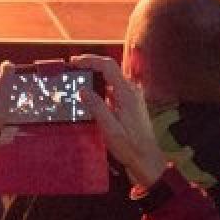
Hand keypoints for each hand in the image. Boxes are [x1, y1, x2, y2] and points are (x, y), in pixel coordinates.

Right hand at [70, 55, 166, 187]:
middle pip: (110, 69)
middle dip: (91, 66)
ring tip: (78, 81)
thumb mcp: (109, 128)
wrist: (147, 160)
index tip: (74, 62)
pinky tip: (90, 97)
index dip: (90, 60)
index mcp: (127, 93)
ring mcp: (132, 97)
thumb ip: (96, 107)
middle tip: (73, 69)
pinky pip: (114, 90)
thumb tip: (82, 90)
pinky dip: (101, 88)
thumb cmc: (130, 146)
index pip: (108, 66)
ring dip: (95, 77)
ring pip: (111, 79)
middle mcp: (131, 91)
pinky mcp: (131, 105)